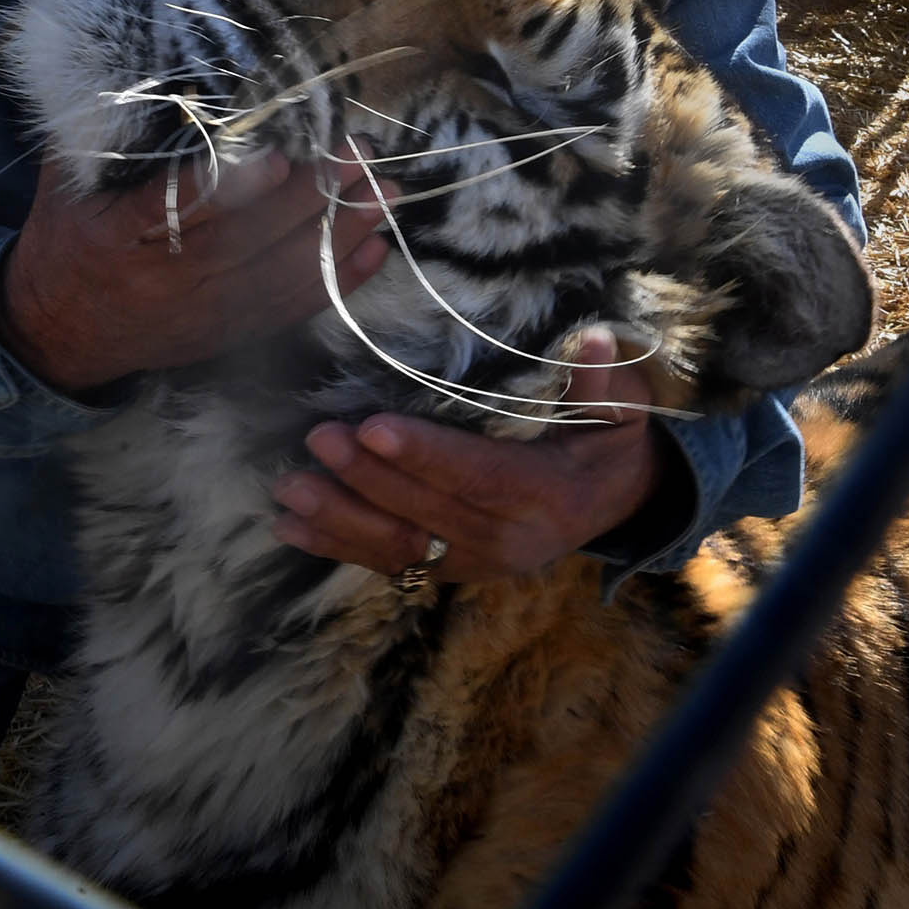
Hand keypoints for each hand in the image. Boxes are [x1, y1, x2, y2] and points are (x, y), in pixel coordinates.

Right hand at [0, 145, 396, 395]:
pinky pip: (290, 309)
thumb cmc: (68, 230)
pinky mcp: (226, 334)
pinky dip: (336, 281)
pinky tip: (374, 249)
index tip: (273, 157)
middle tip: (358, 153)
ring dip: (337, 234)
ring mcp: (200, 311)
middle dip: (309, 196)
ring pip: (279, 274)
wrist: (58, 328)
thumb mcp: (69, 174)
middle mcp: (163, 278)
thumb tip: (164, 61)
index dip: (227, 186)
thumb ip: (110, 127)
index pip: (175, 209)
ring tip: (382, 194)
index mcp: (117, 233)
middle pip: (246, 240)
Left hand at [269, 328, 676, 582]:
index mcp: (544, 495)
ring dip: (338, 519)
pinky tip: (290, 527)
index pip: (476, 475)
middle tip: (317, 440)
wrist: (614, 506)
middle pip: (425, 511)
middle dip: (366, 478)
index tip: (371, 427)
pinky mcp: (450, 570)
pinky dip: (337, 546)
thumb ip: (602, 380)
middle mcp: (506, 540)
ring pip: (398, 546)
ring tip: (287, 490)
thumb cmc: (608, 443)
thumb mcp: (621, 412)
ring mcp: (474, 562)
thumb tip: (592, 338)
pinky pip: (389, 563)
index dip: (423, 454)